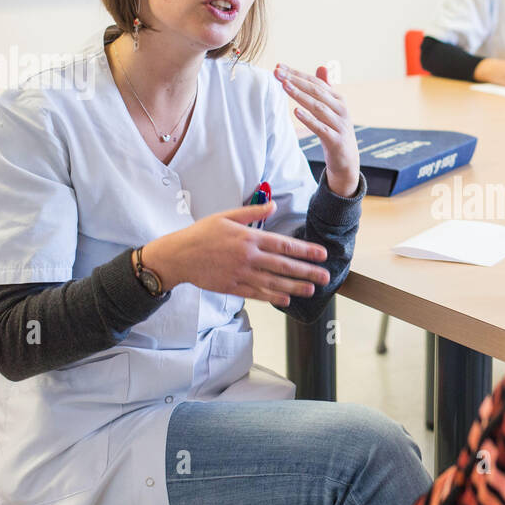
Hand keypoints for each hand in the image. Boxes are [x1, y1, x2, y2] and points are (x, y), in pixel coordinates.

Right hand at [145, 202, 330, 307]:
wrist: (178, 256)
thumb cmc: (201, 234)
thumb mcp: (226, 216)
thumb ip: (252, 212)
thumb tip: (273, 206)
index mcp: (249, 238)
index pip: (284, 245)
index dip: (306, 251)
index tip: (322, 254)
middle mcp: (248, 257)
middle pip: (284, 266)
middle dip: (307, 272)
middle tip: (326, 276)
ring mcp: (241, 274)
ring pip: (274, 282)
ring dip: (295, 287)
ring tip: (312, 290)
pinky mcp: (233, 287)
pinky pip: (257, 294)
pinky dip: (273, 297)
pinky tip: (286, 299)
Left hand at [276, 63, 360, 195]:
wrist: (346, 159)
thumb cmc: (334, 130)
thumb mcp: (330, 109)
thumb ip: (326, 89)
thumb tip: (321, 66)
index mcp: (338, 99)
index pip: (315, 82)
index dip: (297, 73)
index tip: (278, 66)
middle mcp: (341, 109)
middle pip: (316, 91)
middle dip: (296, 80)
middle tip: (277, 72)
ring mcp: (340, 125)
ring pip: (318, 107)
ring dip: (300, 95)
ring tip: (284, 86)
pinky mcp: (336, 140)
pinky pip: (321, 128)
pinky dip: (309, 119)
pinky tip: (296, 111)